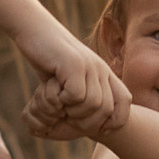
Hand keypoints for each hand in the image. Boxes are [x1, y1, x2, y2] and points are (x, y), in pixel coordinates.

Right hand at [18, 24, 129, 138]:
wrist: (34, 29)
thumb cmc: (49, 58)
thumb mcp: (70, 77)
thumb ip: (83, 92)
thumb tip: (91, 119)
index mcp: (104, 72)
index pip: (125, 100)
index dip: (116, 120)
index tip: (98, 129)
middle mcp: (101, 68)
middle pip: (106, 108)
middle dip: (87, 122)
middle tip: (68, 117)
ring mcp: (89, 65)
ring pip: (92, 104)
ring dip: (72, 112)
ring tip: (59, 105)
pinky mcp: (73, 64)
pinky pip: (76, 96)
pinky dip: (63, 101)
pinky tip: (53, 92)